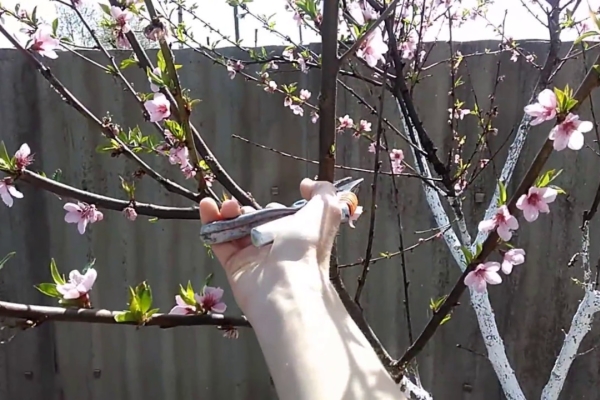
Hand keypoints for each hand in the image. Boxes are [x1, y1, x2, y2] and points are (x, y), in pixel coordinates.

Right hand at [199, 178, 341, 311]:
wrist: (286, 285)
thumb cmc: (307, 247)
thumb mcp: (325, 211)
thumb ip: (322, 192)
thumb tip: (307, 184)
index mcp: (299, 236)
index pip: (285, 218)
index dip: (279, 207)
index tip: (274, 202)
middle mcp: (276, 247)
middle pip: (257, 222)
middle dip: (250, 209)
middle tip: (247, 207)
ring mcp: (254, 257)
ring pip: (236, 229)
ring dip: (228, 212)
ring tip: (227, 205)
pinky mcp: (234, 266)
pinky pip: (219, 242)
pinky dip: (211, 223)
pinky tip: (207, 207)